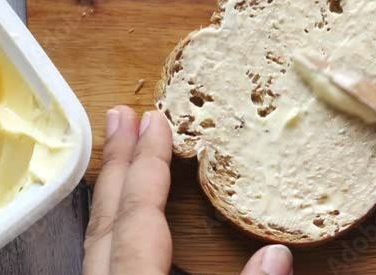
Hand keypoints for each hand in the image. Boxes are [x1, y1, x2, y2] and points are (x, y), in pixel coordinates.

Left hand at [83, 105, 294, 274]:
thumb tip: (278, 254)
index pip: (139, 214)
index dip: (148, 164)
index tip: (154, 120)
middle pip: (108, 218)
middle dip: (119, 163)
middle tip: (120, 116)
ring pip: (97, 239)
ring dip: (113, 192)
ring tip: (122, 155)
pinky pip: (102, 259)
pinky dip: (114, 227)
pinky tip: (125, 223)